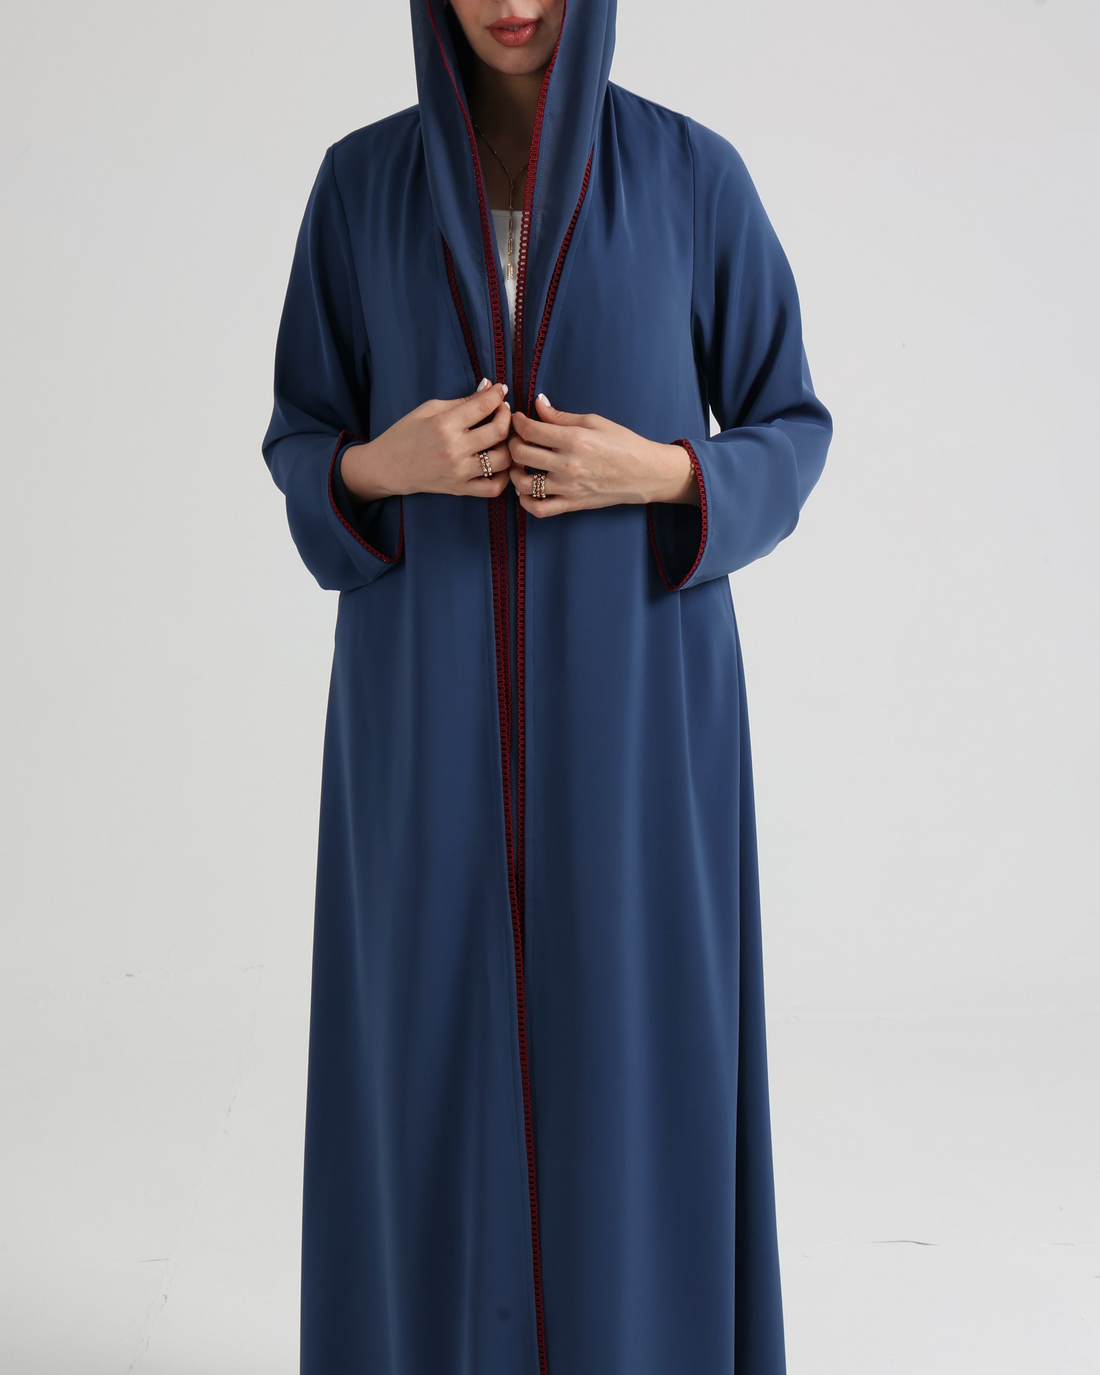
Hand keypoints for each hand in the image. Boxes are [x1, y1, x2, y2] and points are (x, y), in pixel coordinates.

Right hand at [341, 378, 512, 501]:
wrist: (388, 467)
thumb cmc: (406, 434)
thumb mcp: (428, 409)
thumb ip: (462, 401)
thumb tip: (488, 387)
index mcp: (444, 425)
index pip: (483, 406)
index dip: (498, 395)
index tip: (501, 390)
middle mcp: (454, 449)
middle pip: (499, 431)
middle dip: (507, 416)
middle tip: (502, 411)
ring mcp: (459, 472)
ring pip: (503, 460)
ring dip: (508, 446)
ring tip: (500, 438)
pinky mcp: (460, 489)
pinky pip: (494, 488)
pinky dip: (503, 476)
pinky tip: (498, 464)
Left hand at [506, 393, 699, 516]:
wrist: (645, 473)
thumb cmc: (623, 443)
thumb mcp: (594, 422)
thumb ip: (561, 416)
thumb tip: (538, 404)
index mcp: (574, 440)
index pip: (529, 430)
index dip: (517, 422)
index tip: (518, 419)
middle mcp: (567, 465)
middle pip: (520, 454)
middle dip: (511, 443)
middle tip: (516, 439)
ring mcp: (568, 488)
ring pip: (523, 484)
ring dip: (514, 472)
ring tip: (520, 464)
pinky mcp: (572, 504)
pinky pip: (539, 509)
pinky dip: (525, 501)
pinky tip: (526, 490)